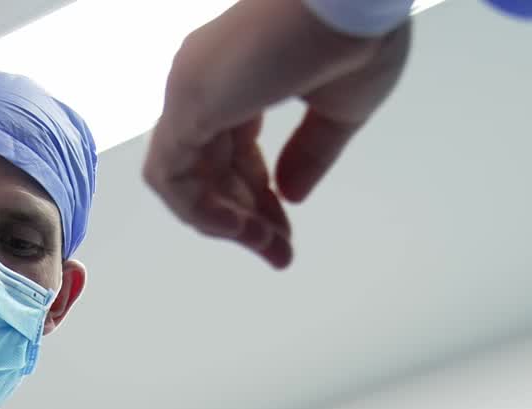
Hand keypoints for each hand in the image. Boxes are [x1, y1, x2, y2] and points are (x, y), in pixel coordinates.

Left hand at [144, 0, 410, 265]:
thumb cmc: (360, 31)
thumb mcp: (341, 111)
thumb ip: (309, 154)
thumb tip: (289, 197)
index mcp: (241, 73)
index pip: (231, 150)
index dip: (257, 198)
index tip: (285, 235)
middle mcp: (207, 78)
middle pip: (208, 169)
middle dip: (243, 219)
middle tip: (279, 253)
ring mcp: (191, 87)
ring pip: (184, 179)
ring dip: (224, 223)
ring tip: (266, 248)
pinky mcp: (187, 102)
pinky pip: (171, 178)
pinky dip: (200, 212)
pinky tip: (240, 230)